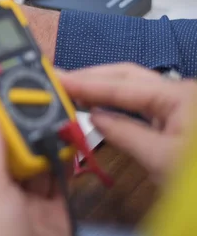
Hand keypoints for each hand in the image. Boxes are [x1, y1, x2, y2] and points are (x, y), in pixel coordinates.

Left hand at [0, 101, 70, 235]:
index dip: (0, 117)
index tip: (13, 91)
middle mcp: (1, 190)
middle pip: (16, 151)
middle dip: (31, 130)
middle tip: (48, 102)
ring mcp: (28, 202)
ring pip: (40, 164)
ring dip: (51, 144)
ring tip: (63, 118)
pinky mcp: (53, 212)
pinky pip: (61, 183)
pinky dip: (68, 165)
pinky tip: (74, 145)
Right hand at [59, 63, 196, 182]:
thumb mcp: (162, 160)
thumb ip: (125, 134)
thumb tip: (94, 118)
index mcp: (179, 95)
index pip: (120, 85)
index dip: (85, 82)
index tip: (55, 79)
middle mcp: (179, 91)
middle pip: (126, 75)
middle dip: (91, 76)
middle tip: (57, 78)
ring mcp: (180, 103)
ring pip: (132, 85)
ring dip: (101, 86)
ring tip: (70, 88)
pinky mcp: (178, 117)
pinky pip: (139, 101)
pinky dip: (114, 100)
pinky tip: (97, 104)